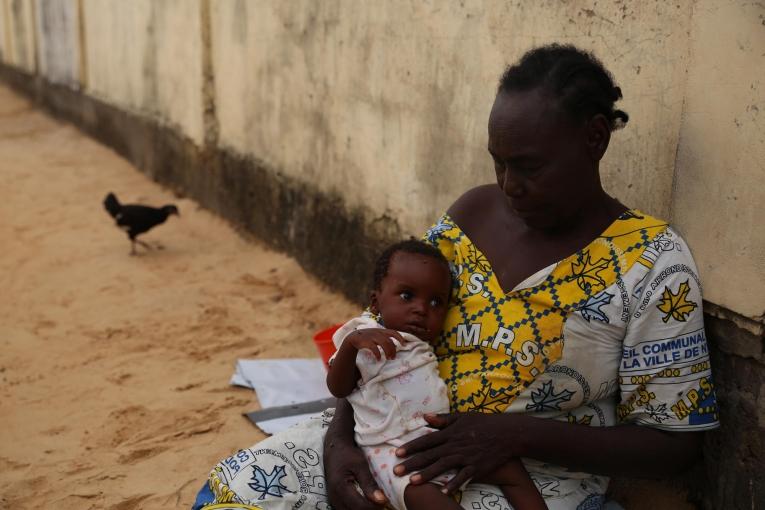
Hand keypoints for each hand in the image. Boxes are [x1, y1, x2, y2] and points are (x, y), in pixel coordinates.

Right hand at [324, 433, 387, 508]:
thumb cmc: (348, 454)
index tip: (385, 499)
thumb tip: (381, 500)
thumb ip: (369, 483)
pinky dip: (356, 508)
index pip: (361, 507)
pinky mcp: (334, 500)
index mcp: (340, 488)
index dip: (375, 506)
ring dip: (362, 509)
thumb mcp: (360, 465)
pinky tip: (365, 501)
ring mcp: (333, 500)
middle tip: (381, 501)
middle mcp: (334, 497)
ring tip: (373, 501)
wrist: (334, 449)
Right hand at [346, 328, 405, 359]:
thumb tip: (396, 346)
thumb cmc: (368, 338)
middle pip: (389, 341)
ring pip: (384, 343)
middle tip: (393, 357)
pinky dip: (377, 354)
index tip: (404, 344)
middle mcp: (378, 332)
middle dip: (393, 350)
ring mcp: (372, 336)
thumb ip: (385, 338)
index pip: (393, 332)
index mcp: (381, 330)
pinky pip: (374, 348)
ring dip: (388, 352)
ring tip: (388, 358)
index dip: (400, 338)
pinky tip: (378, 359)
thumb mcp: (377, 335)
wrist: (353, 337)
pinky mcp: (366, 341)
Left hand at [393, 412, 520, 494]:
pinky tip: (443, 491)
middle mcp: (455, 445)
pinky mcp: (477, 467)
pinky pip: (463, 477)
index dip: (411, 447)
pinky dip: (454, 484)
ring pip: (442, 466)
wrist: (508, 433)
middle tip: (396, 470)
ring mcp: (466, 457)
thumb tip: (425, 416)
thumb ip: (443, 419)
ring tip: (412, 482)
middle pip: (430, 455)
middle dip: (412, 463)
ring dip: (427, 475)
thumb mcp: (463, 416)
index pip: (426, 440)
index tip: (397, 453)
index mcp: (451, 432)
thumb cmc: (484, 423)